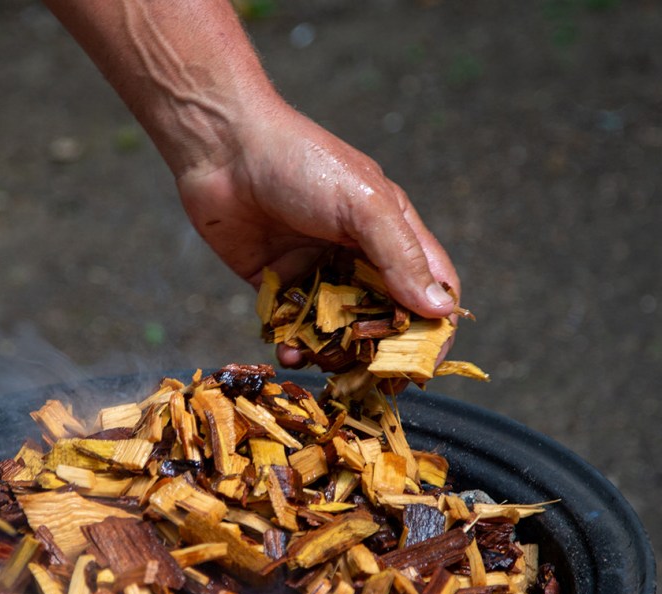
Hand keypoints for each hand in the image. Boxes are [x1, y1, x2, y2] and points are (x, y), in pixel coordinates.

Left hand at [174, 104, 460, 367]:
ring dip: (332, 354)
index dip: (433, 328)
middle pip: (383, 319)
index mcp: (392, 231)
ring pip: (337, 330)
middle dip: (376, 352)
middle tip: (365, 377)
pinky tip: (288, 352)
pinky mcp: (275, 282)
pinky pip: (292, 326)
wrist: (222, 148)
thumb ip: (401, 258)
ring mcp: (316, 269)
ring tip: (319, 361)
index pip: (430, 289)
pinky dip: (294, 345)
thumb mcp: (363, 206)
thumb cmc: (302, 163)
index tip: (421, 365)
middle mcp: (358, 254)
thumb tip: (439, 311)